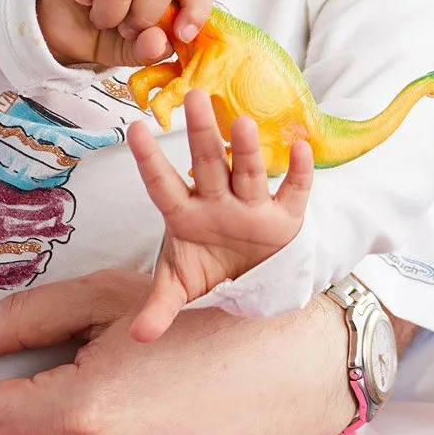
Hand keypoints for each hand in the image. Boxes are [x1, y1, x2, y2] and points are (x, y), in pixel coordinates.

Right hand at [36, 0, 211, 68]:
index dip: (196, 10)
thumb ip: (150, 49)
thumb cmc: (111, 33)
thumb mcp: (134, 50)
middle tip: (126, 29)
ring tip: (101, 18)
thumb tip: (158, 44)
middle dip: (141, 18)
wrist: (65, 29)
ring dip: (107, 14)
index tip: (182, 35)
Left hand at [126, 91, 312, 342]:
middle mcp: (217, 201)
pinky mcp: (285, 216)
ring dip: (245, 149)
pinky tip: (300, 146)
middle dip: (202, 134)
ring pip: (247, 172)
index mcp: (185, 214)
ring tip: (241, 121)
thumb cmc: (205, 263)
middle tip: (195, 96)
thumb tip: (137, 338)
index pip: (162, 185)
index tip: (133, 127)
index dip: (148, 160)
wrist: (248, 272)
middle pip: (208, 164)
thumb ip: (160, 306)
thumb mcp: (181, 284)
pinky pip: (294, 192)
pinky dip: (299, 171)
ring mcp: (250, 205)